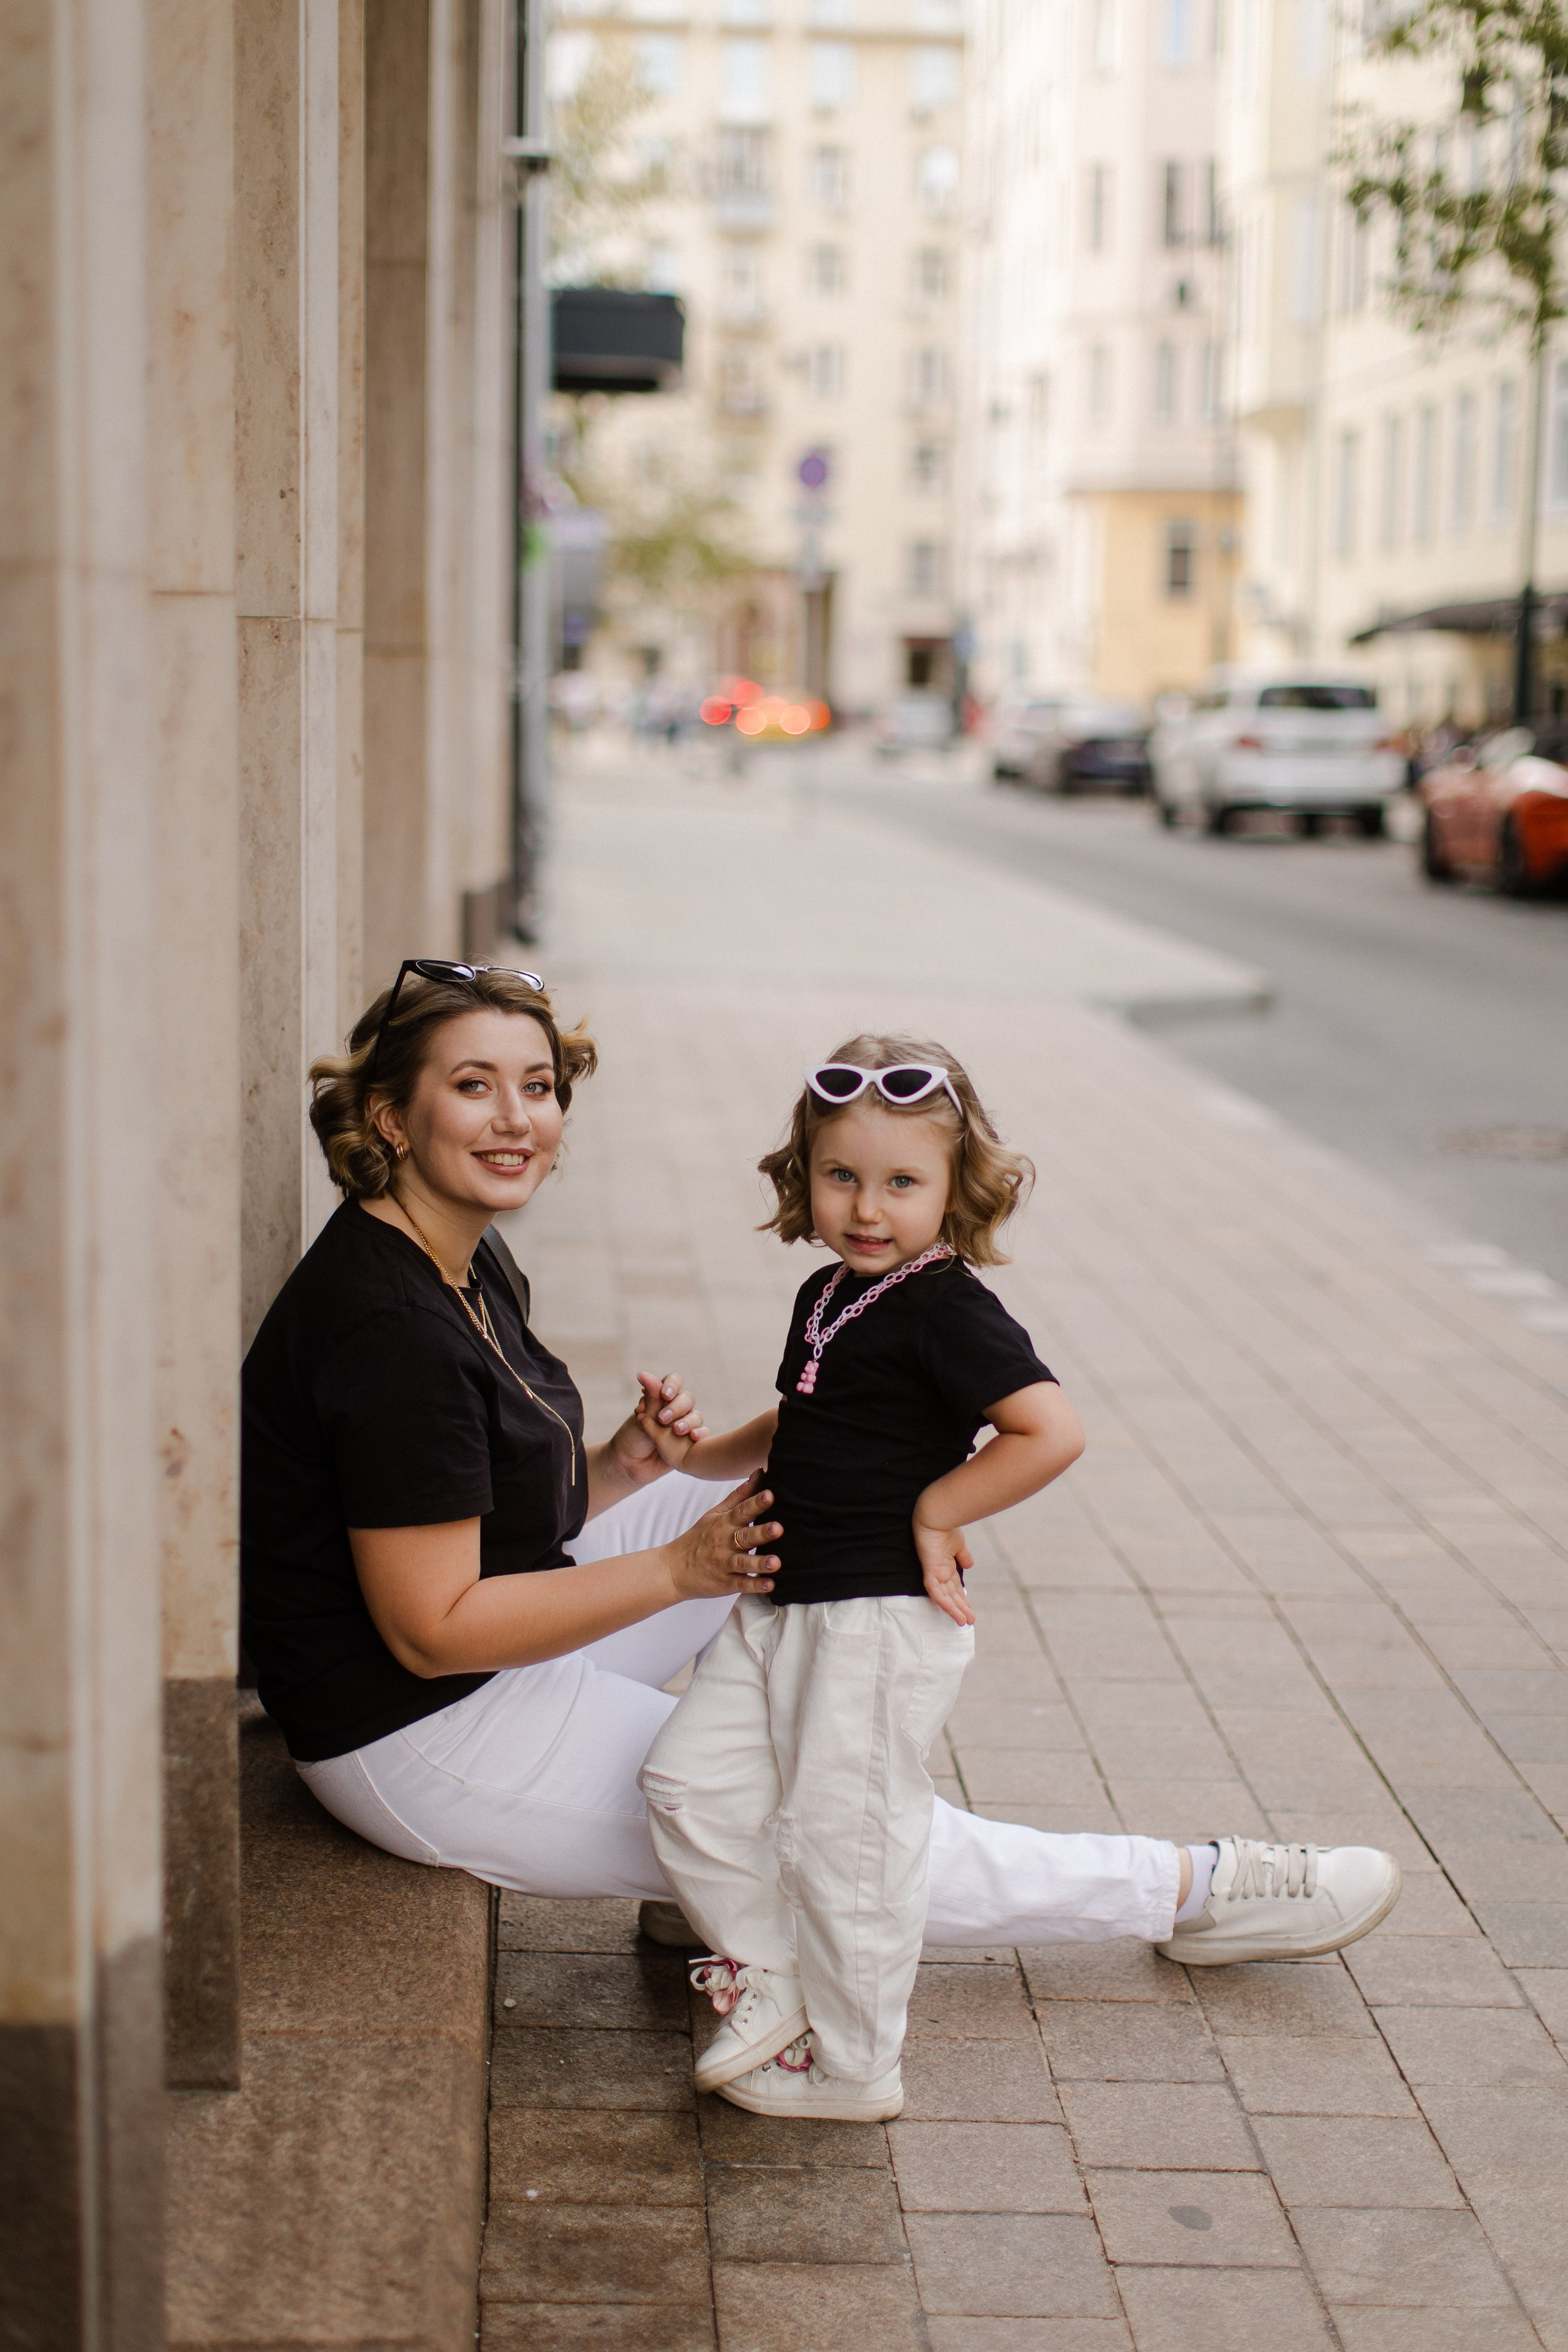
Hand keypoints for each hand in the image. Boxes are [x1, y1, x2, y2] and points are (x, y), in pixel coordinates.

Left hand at [612, 1371, 708, 1483]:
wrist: (630, 1466)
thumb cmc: (633, 1438)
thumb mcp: (642, 1417)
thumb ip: (650, 1398)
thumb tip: (643, 1374)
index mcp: (661, 1398)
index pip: (674, 1381)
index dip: (672, 1385)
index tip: (665, 1395)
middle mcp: (675, 1408)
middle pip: (687, 1399)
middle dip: (677, 1408)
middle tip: (662, 1419)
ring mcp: (684, 1425)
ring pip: (696, 1416)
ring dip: (688, 1422)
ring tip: (676, 1431)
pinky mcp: (690, 1441)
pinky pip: (703, 1433)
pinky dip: (700, 1433)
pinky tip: (693, 1438)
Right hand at [668, 1475, 780, 1601]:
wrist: (673, 1568)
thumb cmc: (699, 1537)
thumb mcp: (715, 1514)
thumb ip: (739, 1496)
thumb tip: (759, 1473)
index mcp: (724, 1523)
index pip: (742, 1511)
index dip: (756, 1503)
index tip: (770, 1495)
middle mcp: (724, 1543)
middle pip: (745, 1536)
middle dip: (762, 1532)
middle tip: (778, 1528)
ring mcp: (724, 1564)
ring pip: (744, 1562)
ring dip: (760, 1562)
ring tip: (776, 1562)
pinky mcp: (725, 1584)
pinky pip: (741, 1584)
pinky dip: (755, 1586)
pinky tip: (770, 1585)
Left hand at [913, 1517, 975, 1627]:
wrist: (937, 1516)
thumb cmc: (946, 1527)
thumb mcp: (959, 1544)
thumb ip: (963, 1556)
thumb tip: (970, 1566)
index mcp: (946, 1566)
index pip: (955, 1587)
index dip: (962, 1599)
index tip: (970, 1610)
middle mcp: (940, 1572)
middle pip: (951, 1595)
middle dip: (960, 1608)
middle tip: (969, 1621)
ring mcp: (934, 1572)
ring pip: (944, 1597)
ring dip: (954, 1609)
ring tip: (963, 1621)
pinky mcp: (930, 1571)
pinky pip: (935, 1590)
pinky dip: (943, 1601)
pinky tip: (951, 1611)